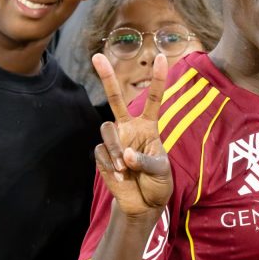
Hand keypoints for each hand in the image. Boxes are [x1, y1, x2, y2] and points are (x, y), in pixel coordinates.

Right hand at [92, 53, 172, 224]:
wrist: (143, 204)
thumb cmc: (158, 184)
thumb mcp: (161, 171)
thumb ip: (146, 160)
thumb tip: (126, 155)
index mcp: (149, 127)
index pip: (153, 99)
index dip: (157, 79)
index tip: (162, 56)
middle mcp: (130, 128)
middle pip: (116, 99)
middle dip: (106, 77)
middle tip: (97, 56)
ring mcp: (115, 141)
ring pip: (106, 130)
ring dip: (115, 148)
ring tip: (125, 168)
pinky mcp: (102, 155)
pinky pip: (100, 151)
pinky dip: (110, 163)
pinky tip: (120, 175)